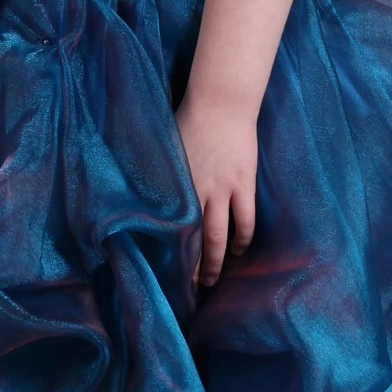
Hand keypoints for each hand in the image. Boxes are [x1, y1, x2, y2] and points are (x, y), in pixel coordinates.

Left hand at [173, 90, 257, 288]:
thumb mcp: (165, 150)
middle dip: (193, 267)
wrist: (221, 104)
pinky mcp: (244, 184)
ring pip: (220, 236)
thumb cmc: (188, 121)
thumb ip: (160, 177)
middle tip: (190, 288)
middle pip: (194, 240)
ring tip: (214, 279)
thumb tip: (146, 197)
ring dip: (217, 261)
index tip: (164, 272)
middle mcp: (198, 192)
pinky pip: (246, 219)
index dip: (169, 254)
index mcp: (176, 185)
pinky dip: (242, 238)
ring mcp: (224, 189)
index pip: (170, 230)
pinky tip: (238, 250)